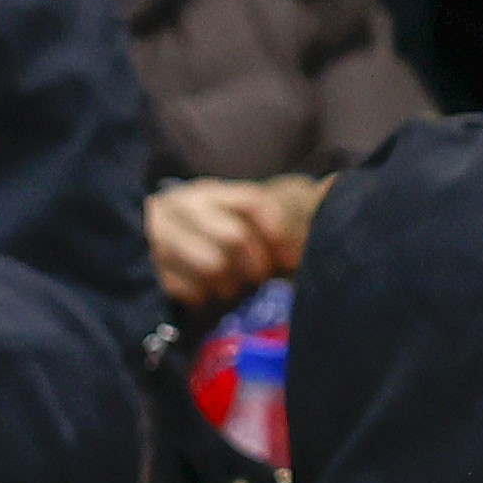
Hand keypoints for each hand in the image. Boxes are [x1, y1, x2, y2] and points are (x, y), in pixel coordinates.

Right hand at [144, 178, 308, 311]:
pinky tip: (209, 296)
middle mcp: (182, 207)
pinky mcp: (149, 270)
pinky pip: (188, 290)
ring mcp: (160, 238)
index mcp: (211, 191)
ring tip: (235, 289)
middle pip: (234, 238)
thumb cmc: (213, 234)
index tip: (291, 259)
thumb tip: (334, 183)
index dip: (278, 233)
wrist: (152, 250)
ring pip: (212, 266)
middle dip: (256, 266)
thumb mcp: (245, 211)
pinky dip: (205, 298)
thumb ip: (291, 202)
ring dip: (231, 285)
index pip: (252, 203)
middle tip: (262, 279)